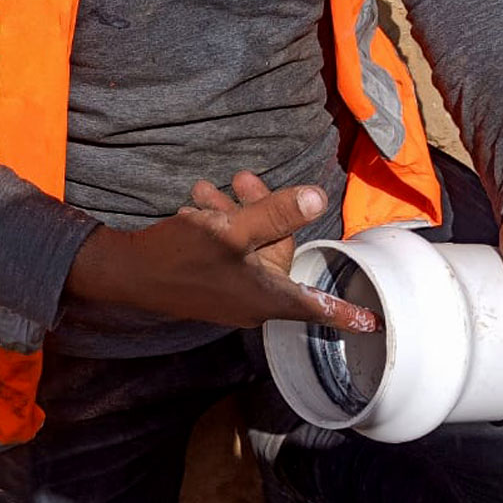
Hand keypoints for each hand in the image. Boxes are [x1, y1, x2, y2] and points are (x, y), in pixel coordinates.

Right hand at [66, 172, 377, 331]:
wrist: (126, 272)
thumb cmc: (181, 255)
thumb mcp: (232, 229)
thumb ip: (277, 214)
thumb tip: (319, 198)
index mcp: (268, 295)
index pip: (317, 305)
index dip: (347, 312)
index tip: (375, 324)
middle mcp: (254, 300)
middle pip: (278, 252)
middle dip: (264, 210)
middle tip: (240, 178)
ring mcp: (231, 293)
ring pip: (250, 246)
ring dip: (235, 212)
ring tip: (208, 188)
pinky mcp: (210, 283)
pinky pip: (229, 251)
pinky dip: (219, 225)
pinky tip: (197, 205)